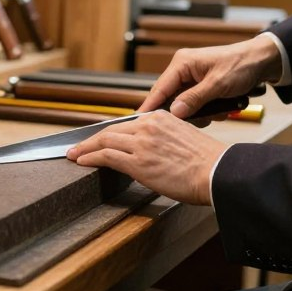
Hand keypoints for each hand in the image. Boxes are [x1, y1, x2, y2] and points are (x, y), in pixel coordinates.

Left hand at [67, 110, 227, 204]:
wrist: (217, 172)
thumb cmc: (207, 162)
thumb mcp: (182, 138)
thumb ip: (162, 138)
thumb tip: (150, 150)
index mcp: (159, 118)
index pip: (126, 124)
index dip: (108, 132)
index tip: (99, 138)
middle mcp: (148, 126)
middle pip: (111, 130)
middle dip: (91, 139)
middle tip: (78, 146)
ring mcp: (141, 143)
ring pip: (105, 141)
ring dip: (85, 148)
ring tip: (74, 154)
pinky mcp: (138, 161)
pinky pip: (106, 156)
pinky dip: (91, 157)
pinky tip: (82, 161)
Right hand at [139, 35, 281, 118]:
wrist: (263, 61)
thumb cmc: (241, 65)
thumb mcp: (218, 84)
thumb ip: (194, 99)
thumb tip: (174, 112)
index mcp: (182, 63)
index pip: (159, 88)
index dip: (150, 106)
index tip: (138, 122)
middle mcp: (183, 70)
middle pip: (171, 99)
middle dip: (186, 113)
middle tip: (201, 119)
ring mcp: (192, 78)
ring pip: (185, 104)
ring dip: (202, 112)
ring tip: (219, 111)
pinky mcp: (202, 86)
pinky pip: (197, 104)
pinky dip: (209, 110)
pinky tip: (222, 108)